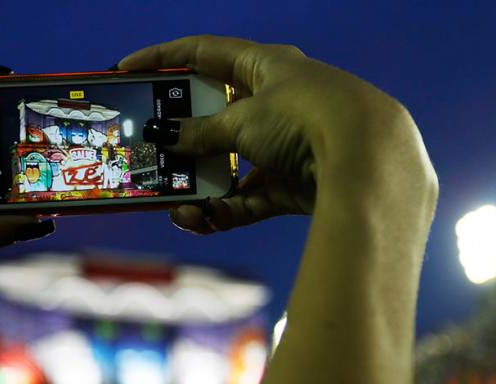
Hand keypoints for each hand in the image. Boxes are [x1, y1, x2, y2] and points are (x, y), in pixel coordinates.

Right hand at [121, 35, 435, 233]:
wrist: (367, 162)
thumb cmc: (308, 119)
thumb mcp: (244, 120)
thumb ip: (201, 131)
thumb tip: (166, 136)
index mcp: (266, 66)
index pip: (204, 53)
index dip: (164, 58)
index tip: (127, 70)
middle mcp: (277, 103)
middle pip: (214, 116)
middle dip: (180, 135)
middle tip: (146, 148)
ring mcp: (285, 146)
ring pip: (229, 164)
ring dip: (199, 182)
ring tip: (171, 198)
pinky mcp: (293, 186)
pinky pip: (247, 199)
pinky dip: (223, 210)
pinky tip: (199, 219)